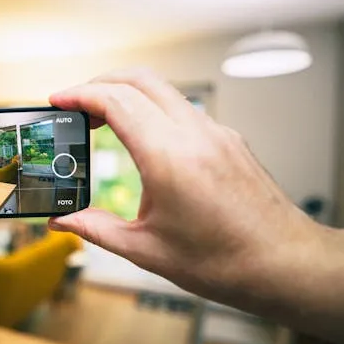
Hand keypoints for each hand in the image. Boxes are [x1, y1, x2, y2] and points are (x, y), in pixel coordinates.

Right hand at [47, 68, 319, 305]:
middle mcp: (195, 135)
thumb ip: (96, 229)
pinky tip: (144, 139)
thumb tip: (62, 222)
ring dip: (128, 94)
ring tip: (104, 120)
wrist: (284, 263)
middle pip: (139, 79)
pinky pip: (184, 109)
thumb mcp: (146, 249)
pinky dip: (154, 110)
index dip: (80, 95)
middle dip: (100, 83)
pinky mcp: (228, 140)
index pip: (116, 101)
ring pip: (163, 90)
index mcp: (169, 157)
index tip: (58, 100)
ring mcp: (216, 133)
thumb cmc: (223, 261)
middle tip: (75, 104)